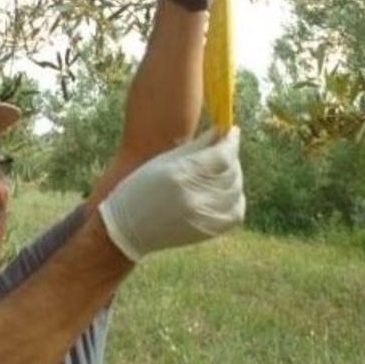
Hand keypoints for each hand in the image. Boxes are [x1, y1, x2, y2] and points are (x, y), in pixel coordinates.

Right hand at [98, 127, 244, 262]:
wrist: (128, 230)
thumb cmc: (140, 189)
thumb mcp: (163, 161)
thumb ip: (195, 146)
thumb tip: (219, 131)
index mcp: (180, 176)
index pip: (222, 156)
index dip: (231, 141)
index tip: (232, 131)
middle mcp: (195, 198)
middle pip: (231, 172)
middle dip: (232, 156)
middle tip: (225, 148)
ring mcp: (203, 218)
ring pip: (236, 191)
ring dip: (234, 177)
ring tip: (222, 170)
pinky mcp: (208, 232)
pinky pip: (236, 213)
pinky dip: (236, 199)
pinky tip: (226, 191)